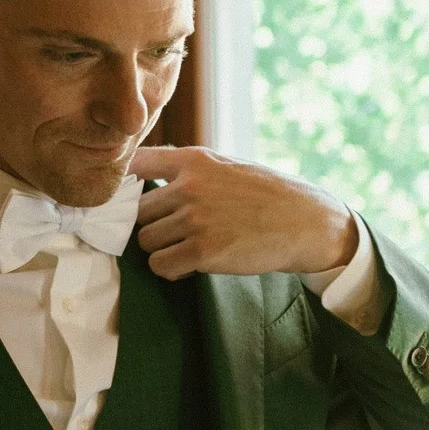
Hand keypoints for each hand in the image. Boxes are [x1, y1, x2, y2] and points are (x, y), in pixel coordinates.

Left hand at [131, 145, 359, 279]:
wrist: (304, 222)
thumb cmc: (264, 193)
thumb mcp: (225, 164)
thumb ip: (186, 168)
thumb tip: (139, 171)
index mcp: (193, 160)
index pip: (136, 163)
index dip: (124, 183)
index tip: (128, 198)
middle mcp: (190, 187)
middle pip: (138, 212)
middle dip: (153, 225)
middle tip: (175, 232)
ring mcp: (196, 220)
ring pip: (146, 241)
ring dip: (162, 249)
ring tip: (188, 247)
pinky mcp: (204, 252)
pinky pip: (161, 265)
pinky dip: (171, 269)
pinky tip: (190, 264)